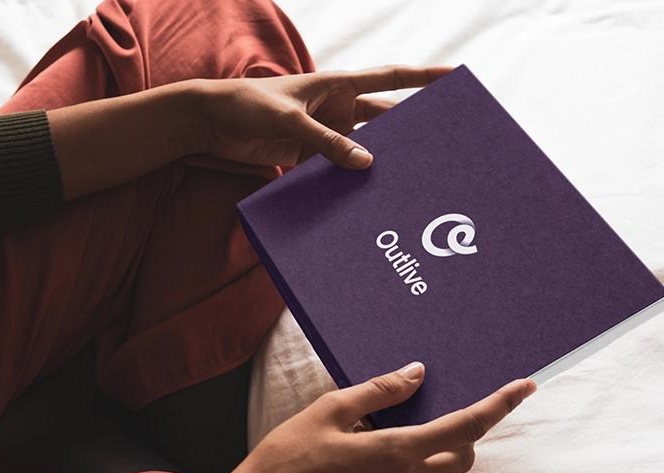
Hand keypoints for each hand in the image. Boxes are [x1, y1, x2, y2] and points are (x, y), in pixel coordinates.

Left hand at [196, 65, 450, 169]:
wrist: (208, 121)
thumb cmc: (245, 105)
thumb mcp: (289, 120)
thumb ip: (326, 141)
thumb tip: (367, 164)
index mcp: (337, 85)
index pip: (390, 79)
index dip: (423, 79)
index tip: (455, 79)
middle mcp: (336, 108)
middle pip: (383, 121)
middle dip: (408, 135)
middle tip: (437, 153)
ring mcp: (322, 134)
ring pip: (360, 151)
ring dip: (375, 166)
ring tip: (403, 186)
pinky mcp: (306, 158)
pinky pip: (334, 171)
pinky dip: (346, 185)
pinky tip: (361, 203)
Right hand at [226, 362, 535, 472]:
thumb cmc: (287, 458)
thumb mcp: (329, 410)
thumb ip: (379, 391)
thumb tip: (417, 374)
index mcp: (396, 453)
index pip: (465, 428)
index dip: (499, 406)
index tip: (525, 387)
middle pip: (463, 456)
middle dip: (470, 429)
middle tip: (454, 399)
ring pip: (433, 468)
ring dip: (432, 442)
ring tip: (392, 413)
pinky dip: (402, 455)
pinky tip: (364, 439)